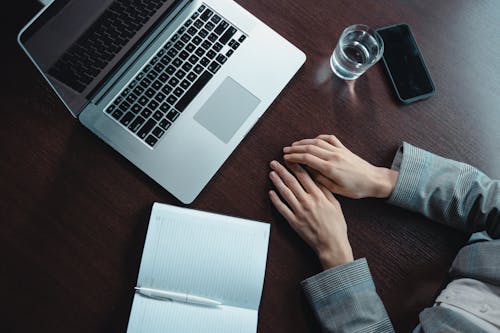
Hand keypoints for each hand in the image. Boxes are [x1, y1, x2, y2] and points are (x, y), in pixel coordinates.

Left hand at [268, 160, 352, 268]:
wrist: (332, 244)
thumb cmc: (336, 225)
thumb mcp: (336, 204)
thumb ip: (326, 191)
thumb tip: (318, 178)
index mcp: (318, 196)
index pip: (304, 176)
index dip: (295, 166)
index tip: (289, 159)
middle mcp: (307, 201)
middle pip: (292, 182)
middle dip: (282, 170)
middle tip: (274, 162)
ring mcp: (299, 211)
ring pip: (285, 192)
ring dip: (277, 182)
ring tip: (271, 173)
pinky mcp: (294, 221)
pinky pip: (282, 208)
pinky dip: (275, 200)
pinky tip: (271, 193)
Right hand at [283, 135, 397, 198]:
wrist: (374, 180)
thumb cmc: (357, 188)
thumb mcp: (337, 190)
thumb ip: (321, 180)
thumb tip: (308, 173)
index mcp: (330, 168)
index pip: (307, 158)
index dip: (294, 157)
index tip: (286, 158)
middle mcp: (333, 156)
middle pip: (309, 148)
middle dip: (295, 148)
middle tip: (285, 150)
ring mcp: (339, 150)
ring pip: (317, 142)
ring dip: (304, 142)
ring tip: (294, 145)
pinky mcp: (344, 148)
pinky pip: (329, 139)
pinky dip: (319, 138)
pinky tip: (313, 140)